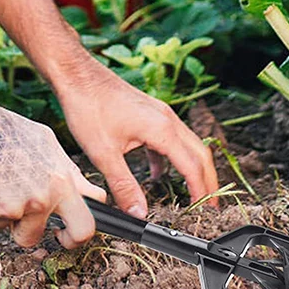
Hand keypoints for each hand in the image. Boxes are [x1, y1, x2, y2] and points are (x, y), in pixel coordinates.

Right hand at [0, 91, 105, 248]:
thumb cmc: (1, 127)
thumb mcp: (46, 141)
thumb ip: (66, 170)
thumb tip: (85, 192)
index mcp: (60, 179)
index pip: (89, 221)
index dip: (82, 228)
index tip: (70, 227)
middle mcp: (42, 198)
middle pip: (69, 237)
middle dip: (64, 239)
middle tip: (53, 232)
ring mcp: (14, 209)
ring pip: (18, 230)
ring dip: (11, 217)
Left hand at [55, 60, 218, 217]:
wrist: (77, 75)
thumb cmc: (88, 106)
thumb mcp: (104, 153)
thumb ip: (124, 186)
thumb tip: (138, 213)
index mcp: (162, 129)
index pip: (192, 167)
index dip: (201, 192)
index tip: (205, 212)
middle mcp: (167, 119)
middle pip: (199, 154)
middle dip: (208, 182)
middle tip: (211, 207)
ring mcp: (160, 113)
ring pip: (187, 145)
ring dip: (192, 169)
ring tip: (192, 193)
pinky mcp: (149, 112)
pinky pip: (170, 138)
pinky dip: (170, 159)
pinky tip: (156, 174)